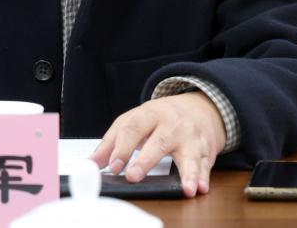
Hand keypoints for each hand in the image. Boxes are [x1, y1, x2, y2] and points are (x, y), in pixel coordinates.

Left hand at [90, 91, 226, 197]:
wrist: (198, 108)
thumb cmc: (159, 118)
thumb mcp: (133, 121)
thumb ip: (111, 142)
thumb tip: (91, 164)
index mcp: (149, 114)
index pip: (133, 128)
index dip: (122, 147)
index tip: (113, 166)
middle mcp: (171, 124)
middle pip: (159, 141)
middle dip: (146, 160)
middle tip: (133, 176)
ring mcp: (191, 137)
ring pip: (189, 153)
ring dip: (188, 172)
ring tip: (186, 189)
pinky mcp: (205, 149)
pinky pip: (205, 164)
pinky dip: (203, 176)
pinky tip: (200, 188)